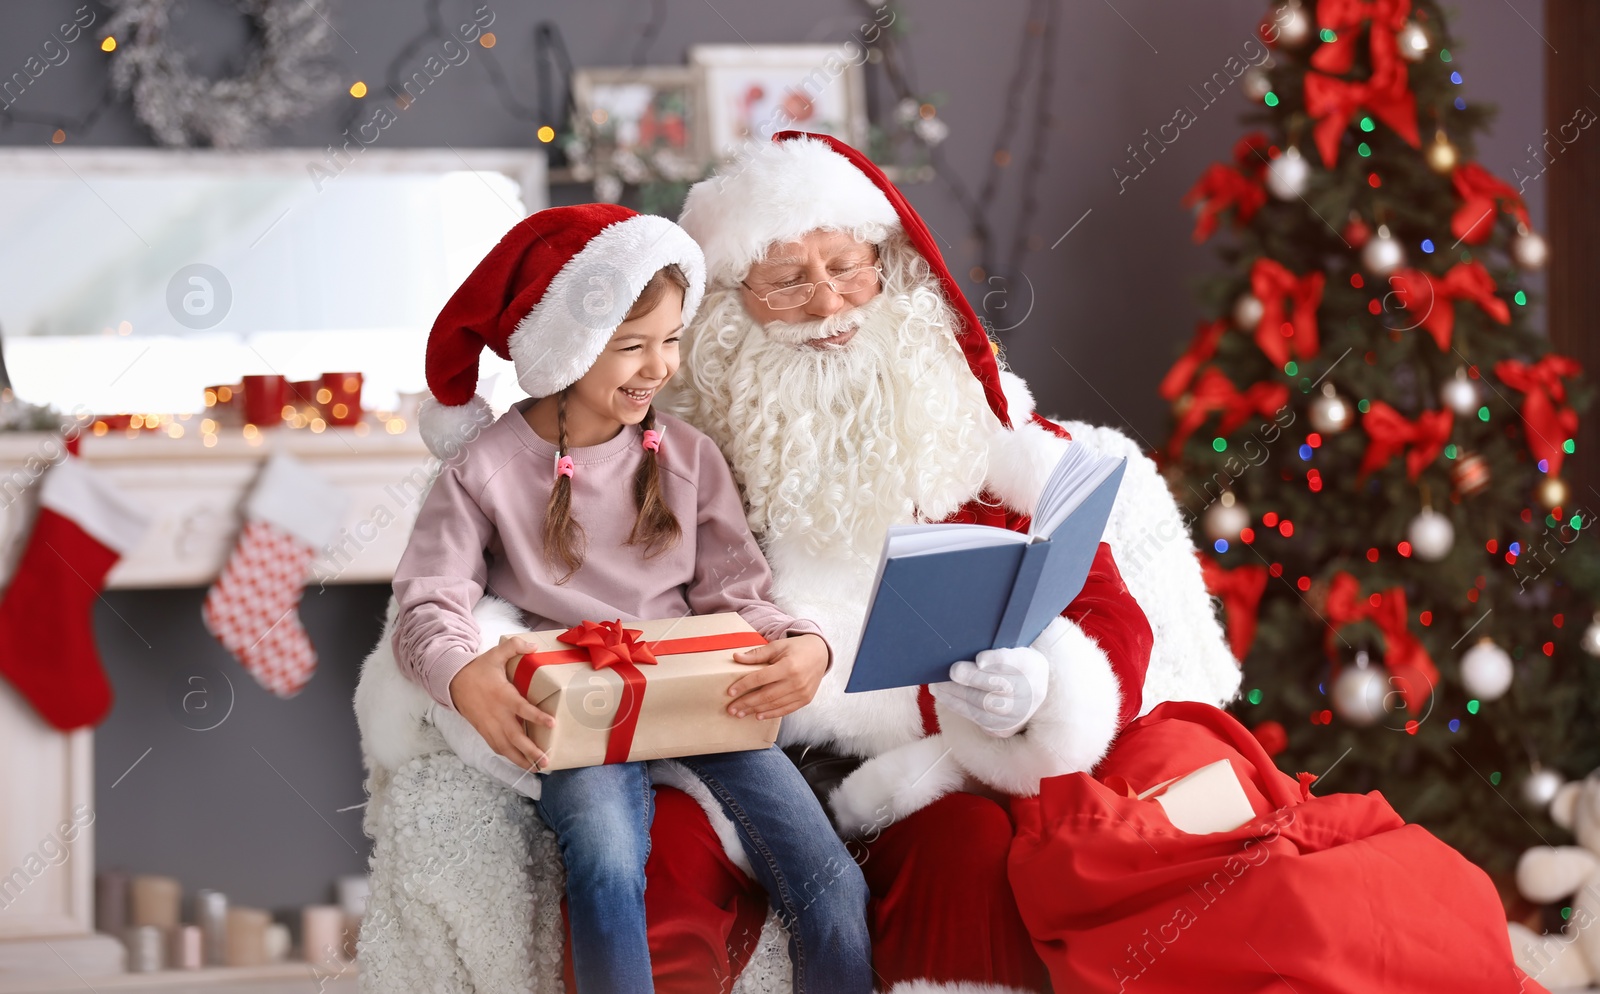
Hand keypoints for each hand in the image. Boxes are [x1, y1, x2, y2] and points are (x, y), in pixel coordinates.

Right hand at [448, 635, 556, 769]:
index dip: (537, 717)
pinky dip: (509, 756)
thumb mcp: (495, 654)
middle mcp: (497, 714)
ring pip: (506, 747)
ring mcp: (489, 725)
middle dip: (531, 750)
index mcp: (503, 695)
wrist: (453, 683)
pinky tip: (521, 763)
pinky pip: (497, 747)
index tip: (552, 723)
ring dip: (521, 759)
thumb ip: (514, 647)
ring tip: (537, 768)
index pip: (522, 708)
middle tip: (546, 760)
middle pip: (515, 736)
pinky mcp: (483, 731)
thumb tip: (534, 646)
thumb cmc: (478, 670)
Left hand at [726, 633, 828, 719]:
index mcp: (788, 666)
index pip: (761, 678)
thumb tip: (736, 657)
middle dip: (746, 703)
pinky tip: (758, 715)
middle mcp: (796, 681)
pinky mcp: (805, 699)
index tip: (730, 692)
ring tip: (740, 713)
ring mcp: (802, 693)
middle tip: (731, 709)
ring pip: (774, 705)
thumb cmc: (796, 648)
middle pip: (766, 695)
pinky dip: (771, 714)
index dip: (744, 686)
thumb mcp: (777, 646)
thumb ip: (757, 654)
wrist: (820, 654)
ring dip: (755, 711)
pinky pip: (785, 710)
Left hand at [928, 645, 1048, 737]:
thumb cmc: (1014, 664)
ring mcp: (1018, 714)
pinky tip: (943, 695)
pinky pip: (977, 718)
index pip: (1017, 662)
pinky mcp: (1003, 727)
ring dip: (956, 694)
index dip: (998, 661)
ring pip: (984, 705)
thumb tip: (967, 651)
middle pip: (999, 686)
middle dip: (971, 678)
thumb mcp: (1014, 649)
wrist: (1030, 691)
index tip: (979, 659)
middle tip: (951, 671)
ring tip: (937, 684)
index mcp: (1033, 666)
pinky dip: (957, 705)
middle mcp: (1030, 692)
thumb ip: (996, 648)